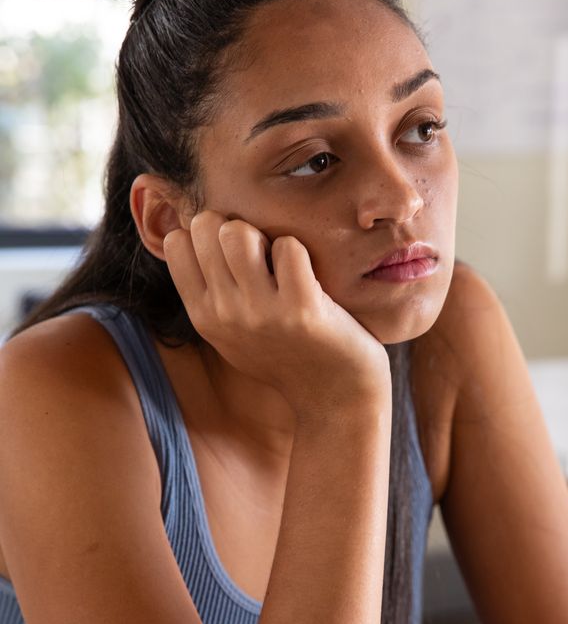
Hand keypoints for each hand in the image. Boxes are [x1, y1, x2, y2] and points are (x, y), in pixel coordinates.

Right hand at [164, 212, 390, 416]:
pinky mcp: (302, 309)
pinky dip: (299, 251)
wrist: (335, 398)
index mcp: (204, 316)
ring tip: (279, 260)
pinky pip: (288, 247)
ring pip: (238, 232)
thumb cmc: (286, 358)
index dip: (206, 233)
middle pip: (206, 226)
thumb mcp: (231, 335)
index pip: (176, 243)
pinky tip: (307, 275)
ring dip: (263, 234)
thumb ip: (209, 295)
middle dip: (234, 224)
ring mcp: (262, 312)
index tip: (231, 252)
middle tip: (260, 251)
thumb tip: (190, 235)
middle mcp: (225, 314)